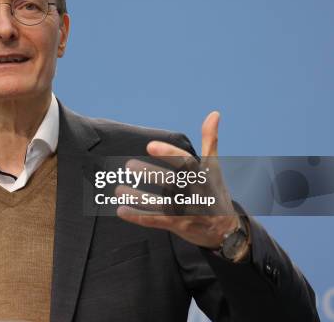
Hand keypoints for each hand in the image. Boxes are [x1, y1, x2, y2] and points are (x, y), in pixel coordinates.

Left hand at [116, 111, 239, 249]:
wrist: (225, 229)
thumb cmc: (214, 191)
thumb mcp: (213, 167)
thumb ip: (210, 140)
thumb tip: (214, 113)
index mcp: (202, 176)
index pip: (186, 163)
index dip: (169, 154)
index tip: (150, 145)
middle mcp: (195, 193)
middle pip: (171, 183)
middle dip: (150, 173)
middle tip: (128, 165)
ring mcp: (187, 211)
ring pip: (160, 204)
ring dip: (138, 197)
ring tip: (118, 189)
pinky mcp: (178, 225)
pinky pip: (156, 221)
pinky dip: (138, 217)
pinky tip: (121, 210)